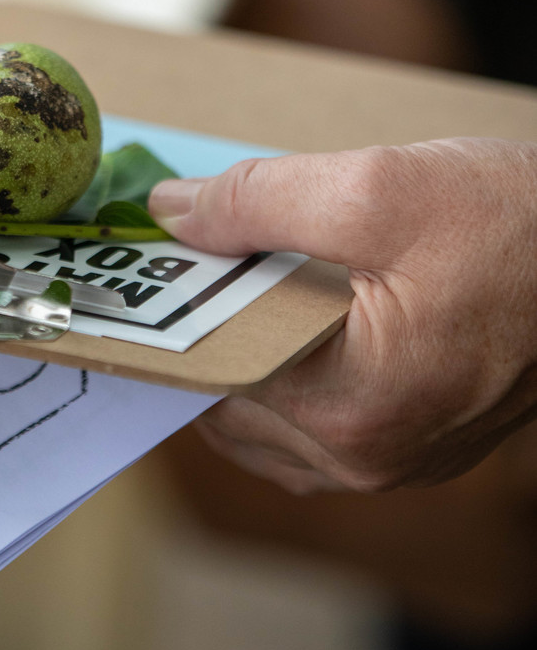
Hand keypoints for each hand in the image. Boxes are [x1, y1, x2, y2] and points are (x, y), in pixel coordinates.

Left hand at [149, 139, 536, 492]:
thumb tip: (171, 214)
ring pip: (266, 423)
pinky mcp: (417, 448)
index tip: (149, 261)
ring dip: (242, 357)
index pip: (211, 370)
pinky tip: (292, 318)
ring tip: (239, 280)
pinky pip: (313, 431)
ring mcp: (395, 463)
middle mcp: (366, 459)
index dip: (175, 307)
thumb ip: (256, 201)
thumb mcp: (378, 186)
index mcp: (350, 410)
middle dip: (206, 331)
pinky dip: (286, 379)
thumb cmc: (518, 226)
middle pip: (230, 403)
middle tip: (187, 260)